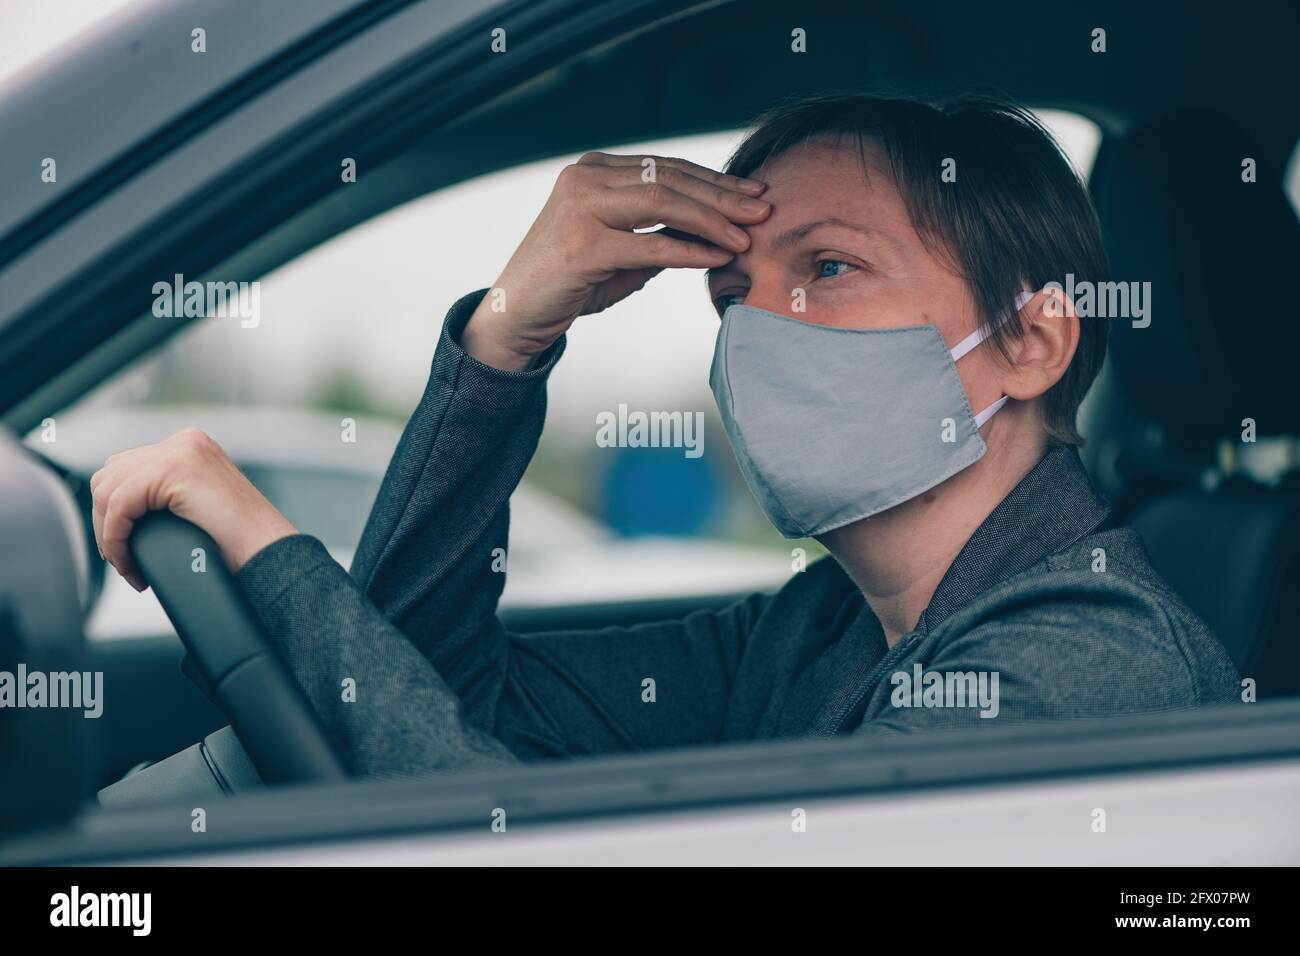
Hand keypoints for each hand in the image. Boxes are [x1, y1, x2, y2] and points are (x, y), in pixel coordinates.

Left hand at [90, 427, 297, 590]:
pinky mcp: (175, 468)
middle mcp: (185, 441)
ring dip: (108, 534)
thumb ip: (167, 497)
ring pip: (108, 489)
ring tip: (127, 565)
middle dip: (106, 522)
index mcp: (191, 446)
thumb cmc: (240, 544)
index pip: (125, 468)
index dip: (112, 513)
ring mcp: (181, 450)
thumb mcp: (196, 507)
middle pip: (110, 475)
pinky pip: (119, 505)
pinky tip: (129, 561)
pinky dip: (115, 539)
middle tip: (123, 561)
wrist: (269, 554)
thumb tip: (119, 513)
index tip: (122, 550)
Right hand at [460, 151, 770, 370]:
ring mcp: (580, 209)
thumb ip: (659, 232)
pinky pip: (650, 245)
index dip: (714, 180)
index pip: (666, 167)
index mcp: (594, 170)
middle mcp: (584, 179)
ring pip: (662, 202)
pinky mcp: (582, 246)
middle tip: (764, 209)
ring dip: (712, 219)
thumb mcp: (621, 251)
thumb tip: (717, 227)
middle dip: (722, 195)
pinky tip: (718, 257)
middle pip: (669, 179)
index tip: (754, 193)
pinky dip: (689, 250)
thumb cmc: (570, 284)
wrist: (515, 316)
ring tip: (747, 235)